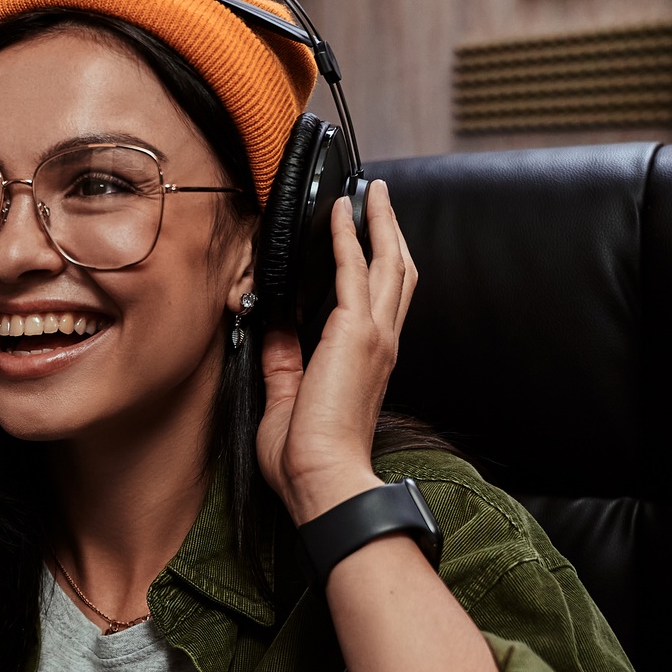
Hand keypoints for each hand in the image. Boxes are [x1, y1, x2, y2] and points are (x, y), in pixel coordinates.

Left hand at [257, 179, 415, 523]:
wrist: (324, 478)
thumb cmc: (309, 458)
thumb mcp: (287, 400)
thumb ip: (283, 362)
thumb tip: (274, 329)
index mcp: (370, 362)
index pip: (382, 302)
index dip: (379, 265)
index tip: (369, 239)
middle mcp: (380, 343)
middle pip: (397, 272)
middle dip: (389, 230)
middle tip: (378, 198)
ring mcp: (373, 336)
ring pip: (387, 262)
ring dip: (378, 223)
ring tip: (369, 193)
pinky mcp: (355, 332)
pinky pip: (354, 269)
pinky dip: (347, 236)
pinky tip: (339, 212)